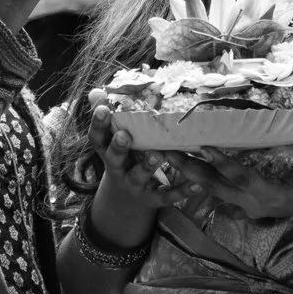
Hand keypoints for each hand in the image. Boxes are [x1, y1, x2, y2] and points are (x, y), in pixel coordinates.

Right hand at [88, 88, 198, 211]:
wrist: (125, 202)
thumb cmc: (122, 159)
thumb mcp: (111, 142)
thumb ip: (105, 117)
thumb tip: (96, 91)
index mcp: (107, 152)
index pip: (98, 138)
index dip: (98, 124)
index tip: (103, 109)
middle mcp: (118, 169)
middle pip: (114, 158)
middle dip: (118, 147)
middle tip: (124, 135)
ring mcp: (134, 185)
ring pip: (139, 176)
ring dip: (148, 166)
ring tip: (158, 155)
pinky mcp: (153, 199)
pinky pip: (167, 195)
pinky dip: (182, 191)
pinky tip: (197, 184)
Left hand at [161, 135, 292, 222]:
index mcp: (271, 194)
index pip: (242, 177)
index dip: (223, 163)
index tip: (204, 147)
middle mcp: (254, 202)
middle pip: (216, 187)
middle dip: (190, 170)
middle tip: (166, 152)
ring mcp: (247, 205)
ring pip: (212, 189)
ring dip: (188, 174)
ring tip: (164, 155)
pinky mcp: (244, 201)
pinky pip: (217, 190)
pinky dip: (199, 178)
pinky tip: (182, 164)